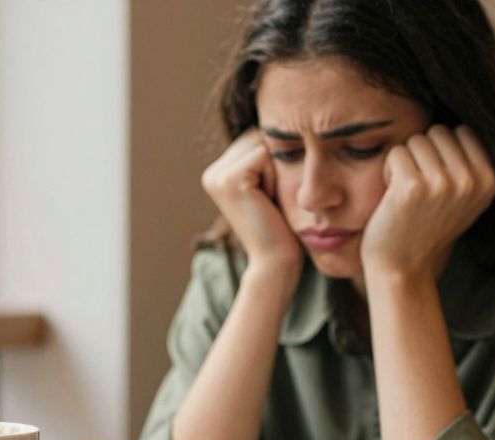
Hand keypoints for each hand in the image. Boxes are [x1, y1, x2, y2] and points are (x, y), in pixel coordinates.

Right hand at [201, 128, 303, 279]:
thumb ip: (267, 158)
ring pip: (262, 143)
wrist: (275, 262)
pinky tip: (269, 199)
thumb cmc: (282, 227)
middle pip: (259, 136)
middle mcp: (212, 173)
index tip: (272, 196)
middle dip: (276, 162)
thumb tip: (280, 122)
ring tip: (270, 199)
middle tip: (272, 199)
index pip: (257, 139)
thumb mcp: (272, 186)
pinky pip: (264, 154)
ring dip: (277, 168)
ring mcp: (216, 176)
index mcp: (219, 173)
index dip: (276, 161)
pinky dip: (275, 175)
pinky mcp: (228, 180)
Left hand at [360, 125, 494, 282]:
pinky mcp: (412, 187)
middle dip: (423, 155)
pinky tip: (392, 197)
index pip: (462, 131)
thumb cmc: (426, 227)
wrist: (401, 267)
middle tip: (418, 190)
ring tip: (407, 194)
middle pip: (438, 132)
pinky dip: (388, 171)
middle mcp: (471, 181)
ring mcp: (443, 183)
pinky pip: (396, 153)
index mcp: (490, 180)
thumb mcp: (464, 197)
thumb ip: (471, 163)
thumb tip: (475, 116)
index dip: (441, 152)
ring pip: (416, 140)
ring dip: (405, 163)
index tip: (436, 183)